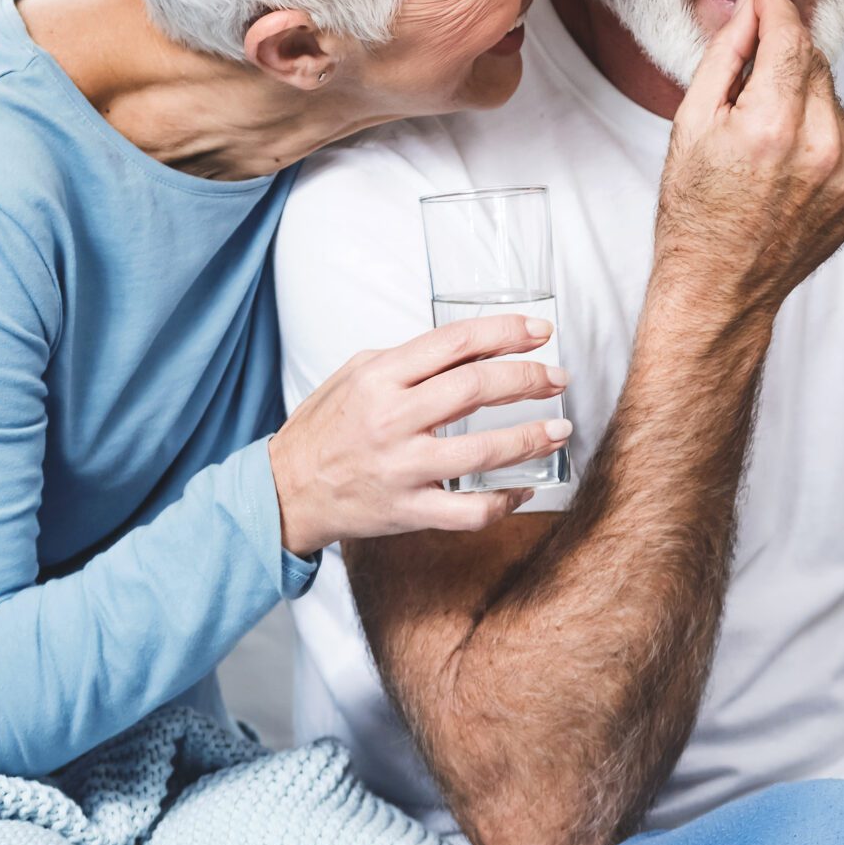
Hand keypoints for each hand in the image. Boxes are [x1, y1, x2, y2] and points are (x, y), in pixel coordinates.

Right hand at [269, 314, 571, 555]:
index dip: (506, 333)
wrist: (284, 491)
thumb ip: (409, 360)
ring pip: (483, 451)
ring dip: (531, 439)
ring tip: (559, 430)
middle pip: (476, 389)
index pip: (455, 343)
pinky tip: (524, 487)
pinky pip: (469, 511)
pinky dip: (505, 500)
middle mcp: (391, 419)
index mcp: (379, 378)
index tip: (540, 333)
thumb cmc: (325, 428)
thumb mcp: (355, 374)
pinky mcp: (407, 510)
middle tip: (557, 377)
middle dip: (528, 379)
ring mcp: (401, 468)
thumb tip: (471, 348)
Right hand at [654, 0, 843, 322]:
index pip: (791, 38)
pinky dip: (823, 140)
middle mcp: (821, 148)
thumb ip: (726, 56)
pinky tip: (791, 170)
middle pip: (816, 64)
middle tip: (752, 86)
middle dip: (785, 60)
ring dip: (805, 102)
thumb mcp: (691, 124)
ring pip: (834, 101)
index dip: (776, 11)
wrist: (720, 289)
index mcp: (771, 126)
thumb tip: (751, 8)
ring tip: (768, 143)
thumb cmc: (695, 210)